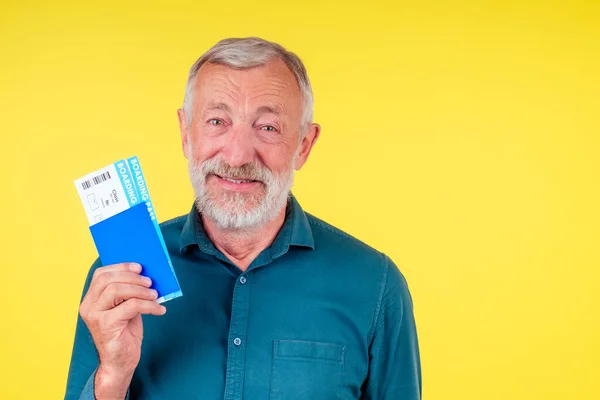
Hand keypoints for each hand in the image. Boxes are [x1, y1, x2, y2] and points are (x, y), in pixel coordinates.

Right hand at [78, 262, 165, 398]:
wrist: (120, 363)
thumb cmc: (124, 334)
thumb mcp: (125, 308)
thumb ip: (128, 292)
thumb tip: (145, 274)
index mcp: (91, 299)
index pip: (100, 274)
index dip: (121, 267)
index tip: (140, 267)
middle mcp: (88, 306)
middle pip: (108, 280)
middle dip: (132, 277)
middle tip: (150, 282)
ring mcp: (95, 316)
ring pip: (117, 290)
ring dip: (140, 290)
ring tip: (155, 295)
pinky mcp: (106, 325)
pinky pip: (130, 306)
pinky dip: (148, 305)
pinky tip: (159, 310)